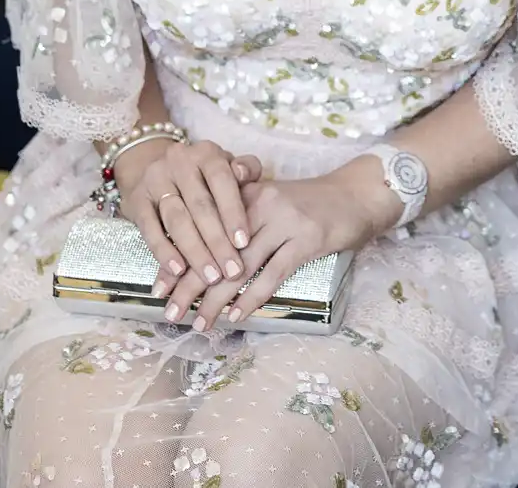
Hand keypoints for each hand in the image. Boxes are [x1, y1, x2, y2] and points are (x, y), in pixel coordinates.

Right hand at [113, 139, 259, 303]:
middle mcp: (179, 162)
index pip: (222, 181)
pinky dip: (164, 252)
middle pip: (200, 206)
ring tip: (210, 278)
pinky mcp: (136, 199)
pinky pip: (150, 229)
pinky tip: (178, 272)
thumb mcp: (227, 166)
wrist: (153, 165)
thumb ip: (246, 170)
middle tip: (232, 272)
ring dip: (195, 252)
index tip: (244, 243)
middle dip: (217, 242)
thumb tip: (246, 175)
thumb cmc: (204, 175)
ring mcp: (154, 179)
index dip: (233, 212)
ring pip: (176, 220)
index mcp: (206, 153)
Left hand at [173, 169, 390, 331]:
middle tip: (170, 313)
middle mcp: (260, 203)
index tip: (160, 288)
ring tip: (199, 323)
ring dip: (215, 299)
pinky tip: (236, 315)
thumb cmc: (311, 205)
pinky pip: (272, 274)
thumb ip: (242, 223)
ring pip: (239, 266)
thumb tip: (207, 264)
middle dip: (190, 285)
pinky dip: (251, 298)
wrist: (358, 194)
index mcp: (246, 193)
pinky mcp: (307, 238)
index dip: (179, 261)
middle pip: (215, 250)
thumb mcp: (271, 203)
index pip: (202, 230)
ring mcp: (285, 220)